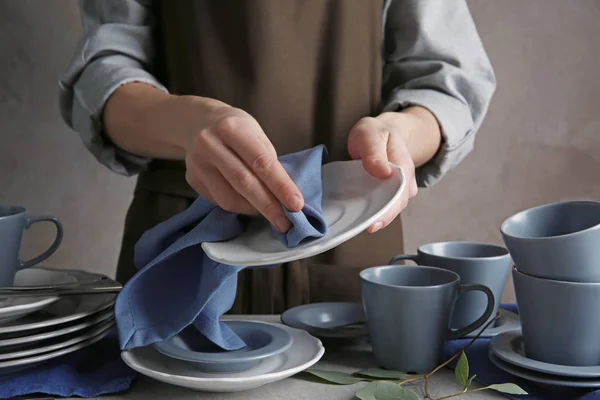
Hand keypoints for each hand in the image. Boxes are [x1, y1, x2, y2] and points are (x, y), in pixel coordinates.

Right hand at [184, 106, 303, 232]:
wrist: (199, 123)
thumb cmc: (237, 130)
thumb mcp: (256, 133)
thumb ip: (268, 161)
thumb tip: (285, 196)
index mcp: (231, 128)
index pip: (260, 161)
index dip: (281, 185)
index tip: (297, 205)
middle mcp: (209, 144)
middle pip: (243, 182)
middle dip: (269, 206)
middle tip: (287, 223)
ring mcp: (197, 163)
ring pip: (229, 198)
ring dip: (254, 210)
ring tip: (270, 213)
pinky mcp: (191, 179)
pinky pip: (219, 201)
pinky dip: (239, 207)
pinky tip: (249, 204)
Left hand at [347, 114, 419, 232]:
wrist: (383, 132)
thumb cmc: (376, 133)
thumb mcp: (371, 134)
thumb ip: (374, 152)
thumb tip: (383, 172)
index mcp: (404, 167)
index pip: (399, 195)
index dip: (387, 212)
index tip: (373, 224)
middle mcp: (405, 182)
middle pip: (395, 206)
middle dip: (380, 219)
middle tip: (361, 229)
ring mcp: (397, 190)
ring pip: (388, 208)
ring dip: (374, 217)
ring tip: (357, 226)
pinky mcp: (387, 194)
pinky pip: (380, 206)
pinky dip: (370, 212)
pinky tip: (357, 217)